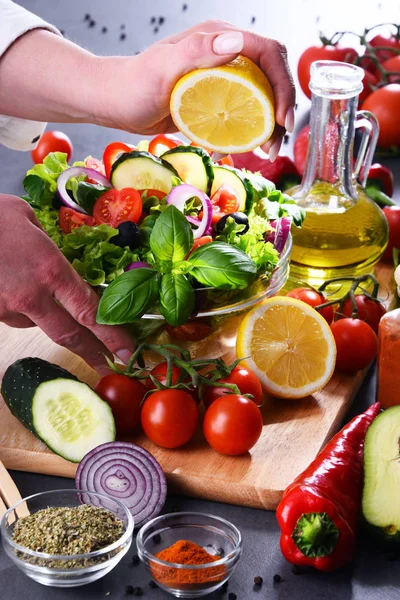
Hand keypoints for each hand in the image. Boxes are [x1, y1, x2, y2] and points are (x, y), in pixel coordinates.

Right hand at [0, 196, 134, 372]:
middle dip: (94, 353)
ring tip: (29, 283)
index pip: (90, 311)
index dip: (113, 336)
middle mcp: (32, 296)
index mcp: (50, 270)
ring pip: (35, 322)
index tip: (129, 352)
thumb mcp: (25, 218)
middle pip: (70, 335)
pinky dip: (18, 305)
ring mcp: (6, 308)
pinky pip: (11, 314)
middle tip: (111, 367)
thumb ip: (48, 243)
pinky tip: (11, 284)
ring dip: (44, 313)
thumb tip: (57, 253)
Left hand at [97, 20, 295, 159]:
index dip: (283, 84)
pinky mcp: (216, 99)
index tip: (281, 119)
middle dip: (281, 111)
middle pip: (271, 79)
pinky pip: (242, 114)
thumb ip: (197, 51)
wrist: (117, 102)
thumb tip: (236, 43)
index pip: (268, 53)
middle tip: (274, 145)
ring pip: (260, 99)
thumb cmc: (134, 84)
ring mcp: (222, 78)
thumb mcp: (163, 67)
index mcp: (219, 38)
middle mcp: (226, 55)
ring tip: (261, 154)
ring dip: (267, 128)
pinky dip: (244, 135)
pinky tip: (232, 152)